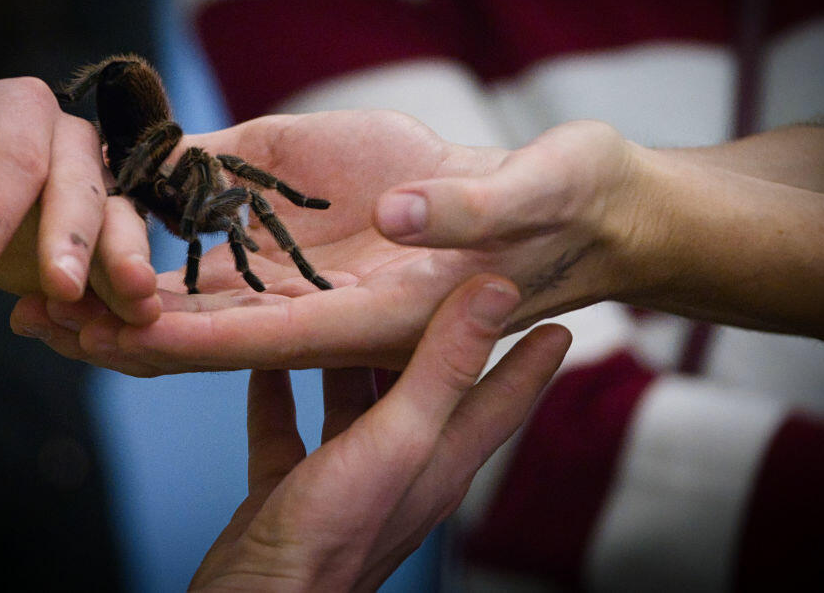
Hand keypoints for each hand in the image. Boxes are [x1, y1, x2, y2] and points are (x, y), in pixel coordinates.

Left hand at [0, 78, 159, 338]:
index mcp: (15, 107)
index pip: (15, 157)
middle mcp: (67, 142)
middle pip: (80, 187)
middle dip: (75, 239)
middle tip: (62, 290)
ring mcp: (93, 188)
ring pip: (119, 220)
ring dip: (126, 264)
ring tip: (138, 308)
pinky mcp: (102, 236)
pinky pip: (120, 264)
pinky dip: (123, 296)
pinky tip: (127, 329)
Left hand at [10, 111, 636, 372]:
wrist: (587, 206)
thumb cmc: (580, 206)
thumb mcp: (541, 198)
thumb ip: (472, 215)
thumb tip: (398, 216)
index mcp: (391, 319)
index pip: (272, 342)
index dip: (188, 341)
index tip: (107, 332)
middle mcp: (351, 312)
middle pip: (225, 332)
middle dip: (135, 329)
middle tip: (42, 317)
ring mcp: (342, 284)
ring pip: (228, 303)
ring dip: (148, 299)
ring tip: (63, 290)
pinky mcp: (344, 248)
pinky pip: (257, 261)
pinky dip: (200, 260)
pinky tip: (150, 254)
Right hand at [189, 275, 570, 590]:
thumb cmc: (337, 531)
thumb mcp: (401, 437)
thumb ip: (445, 366)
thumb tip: (494, 292)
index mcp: (443, 457)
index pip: (503, 398)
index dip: (531, 359)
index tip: (554, 321)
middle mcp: (403, 467)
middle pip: (431, 392)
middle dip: (440, 343)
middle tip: (445, 294)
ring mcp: (348, 480)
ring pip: (359, 405)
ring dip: (354, 362)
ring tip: (347, 311)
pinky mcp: (295, 488)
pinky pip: (292, 428)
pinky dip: (284, 394)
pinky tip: (269, 365)